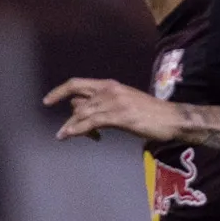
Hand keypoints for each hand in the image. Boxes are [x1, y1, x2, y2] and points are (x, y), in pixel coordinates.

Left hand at [45, 76, 179, 144]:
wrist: (171, 118)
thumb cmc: (150, 114)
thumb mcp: (124, 104)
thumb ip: (103, 105)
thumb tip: (81, 110)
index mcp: (110, 85)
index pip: (77, 84)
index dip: (60, 91)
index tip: (47, 100)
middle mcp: (110, 90)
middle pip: (77, 100)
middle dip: (67, 117)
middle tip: (60, 133)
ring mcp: (115, 102)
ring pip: (83, 113)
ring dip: (70, 126)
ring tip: (62, 137)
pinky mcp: (120, 116)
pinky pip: (92, 122)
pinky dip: (78, 129)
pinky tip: (69, 134)